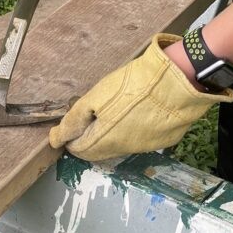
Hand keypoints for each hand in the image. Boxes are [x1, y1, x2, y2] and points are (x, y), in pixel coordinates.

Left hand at [49, 33, 232, 160]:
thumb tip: (55, 139)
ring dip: (111, 134)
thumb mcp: (96, 97)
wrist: (177, 81)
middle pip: (98, 151)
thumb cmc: (132, 86)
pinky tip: (137, 112)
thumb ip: (74, 120)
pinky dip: (133, 131)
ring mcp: (146, 147)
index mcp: (104, 141)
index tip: (73, 121)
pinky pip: (140, 140)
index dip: (71, 136)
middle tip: (92, 114)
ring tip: (115, 110)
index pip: (78, 150)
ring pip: (119, 146)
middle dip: (89, 137)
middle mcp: (124, 150)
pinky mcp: (164, 141)